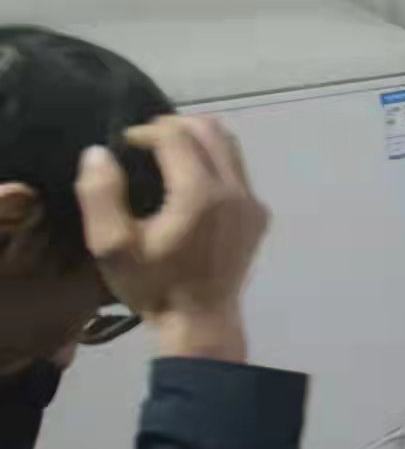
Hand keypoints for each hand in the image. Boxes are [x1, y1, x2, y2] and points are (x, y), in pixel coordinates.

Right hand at [75, 116, 268, 361]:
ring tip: (167, 153)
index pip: (177, 136)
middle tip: (146, 140)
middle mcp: (235, 190)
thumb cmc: (152, 286)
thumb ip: (101, 194)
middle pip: (210, 131)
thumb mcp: (111, 245)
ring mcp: (253, 202)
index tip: (126, 143)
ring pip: (230, 147)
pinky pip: (239, 171)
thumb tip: (100, 152)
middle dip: (175, 126)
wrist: (199, 321)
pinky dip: (215, 161)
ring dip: (198, 140)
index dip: (147, 130)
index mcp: (200, 194)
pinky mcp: (260, 216)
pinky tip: (190, 179)